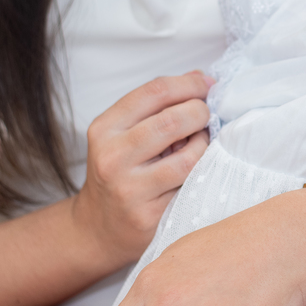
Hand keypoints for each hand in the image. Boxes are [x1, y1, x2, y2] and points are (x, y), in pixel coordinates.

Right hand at [72, 72, 211, 264]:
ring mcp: (129, 190)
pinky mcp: (149, 217)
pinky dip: (202, 173)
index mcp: (105, 129)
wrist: (98, 228)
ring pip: (188, 158)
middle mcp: (112, 158)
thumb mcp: (124, 133)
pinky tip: (198, 170)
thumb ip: (158, 105)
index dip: (189, 84)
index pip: (155, 92)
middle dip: (201, 112)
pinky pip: (191, 187)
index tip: (207, 85)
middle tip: (207, 117)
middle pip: (172, 121)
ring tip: (200, 145)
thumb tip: (201, 77)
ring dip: (205, 146)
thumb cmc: (120, 172)